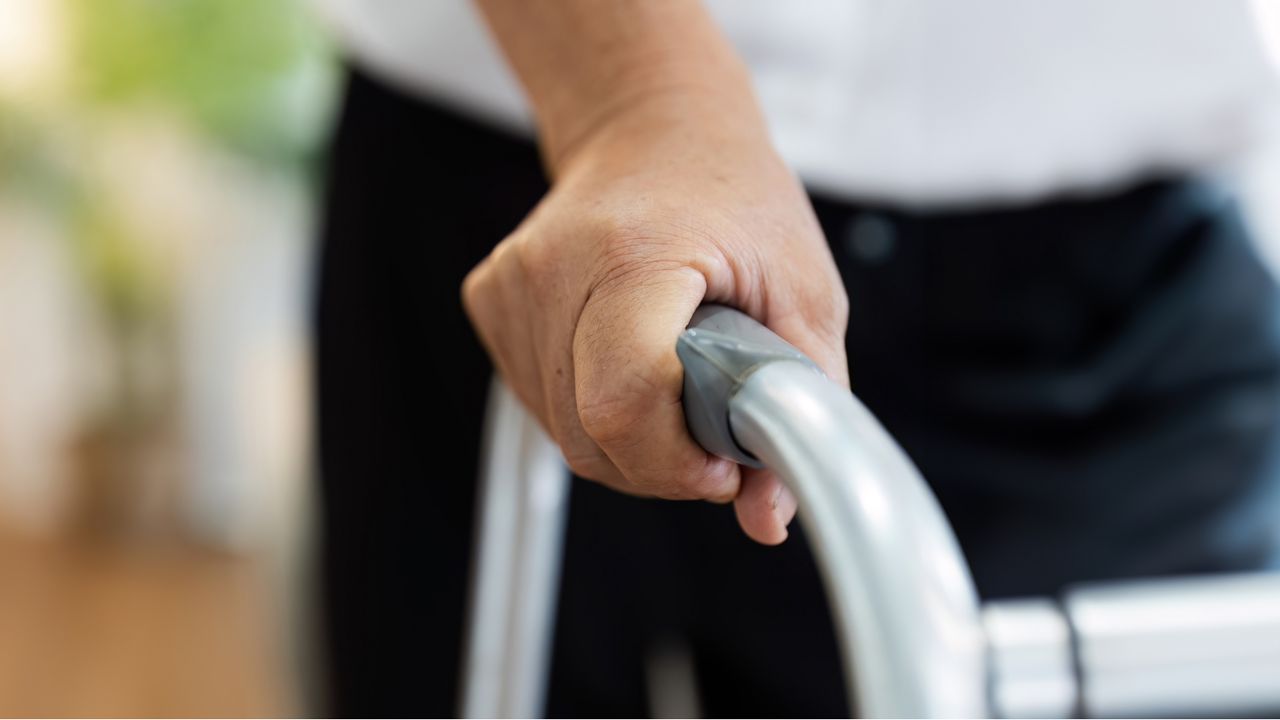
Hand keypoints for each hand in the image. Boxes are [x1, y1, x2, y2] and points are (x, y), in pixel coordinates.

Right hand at [463, 93, 847, 543]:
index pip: (625, 401)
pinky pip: (543, 406)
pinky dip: (593, 413)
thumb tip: (765, 518)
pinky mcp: (490, 303)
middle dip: (662, 461)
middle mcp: (551, 270)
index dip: (677, 459)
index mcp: (631, 255)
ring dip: (630, 440)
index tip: (723, 457)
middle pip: (589, 434)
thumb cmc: (735, 200)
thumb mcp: (805, 289)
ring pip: (563, 433)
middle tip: (713, 423)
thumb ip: (799, 403)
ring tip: (677, 382)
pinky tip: (628, 365)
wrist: (653, 129)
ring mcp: (510, 288)